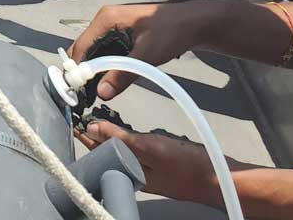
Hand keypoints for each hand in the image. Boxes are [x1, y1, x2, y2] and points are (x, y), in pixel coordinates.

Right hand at [69, 1, 205, 100]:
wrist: (193, 24)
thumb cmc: (170, 33)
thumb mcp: (147, 55)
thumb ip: (123, 74)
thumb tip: (101, 94)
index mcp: (106, 19)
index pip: (82, 46)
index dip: (77, 69)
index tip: (76, 92)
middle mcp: (104, 21)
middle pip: (84, 49)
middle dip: (82, 72)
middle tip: (84, 96)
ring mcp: (112, 27)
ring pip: (94, 52)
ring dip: (93, 71)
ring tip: (92, 94)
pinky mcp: (120, 35)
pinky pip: (105, 52)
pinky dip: (103, 67)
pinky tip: (106, 83)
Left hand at [77, 119, 239, 206]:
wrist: (220, 179)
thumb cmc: (185, 166)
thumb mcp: (149, 149)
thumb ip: (120, 139)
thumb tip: (92, 128)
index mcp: (128, 171)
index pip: (99, 151)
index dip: (86, 135)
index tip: (73, 118)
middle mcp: (135, 172)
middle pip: (108, 151)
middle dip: (94, 134)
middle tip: (82, 113)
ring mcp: (148, 169)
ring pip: (121, 150)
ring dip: (109, 135)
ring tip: (97, 118)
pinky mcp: (160, 164)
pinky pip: (137, 150)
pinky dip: (128, 138)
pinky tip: (125, 129)